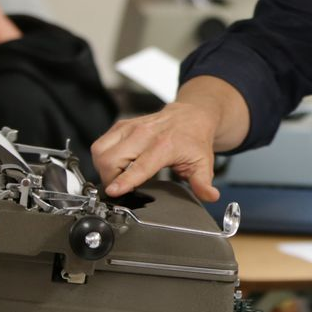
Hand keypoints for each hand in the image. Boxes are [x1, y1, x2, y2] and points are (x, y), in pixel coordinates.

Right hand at [91, 101, 221, 200]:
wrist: (191, 115)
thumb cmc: (194, 140)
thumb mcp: (203, 163)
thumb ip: (203, 183)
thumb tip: (210, 196)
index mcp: (164, 146)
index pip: (139, 166)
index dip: (124, 180)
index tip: (113, 191)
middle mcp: (143, 134)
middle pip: (111, 158)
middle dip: (109, 178)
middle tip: (118, 188)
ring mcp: (130, 127)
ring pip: (100, 149)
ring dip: (102, 168)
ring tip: (115, 177)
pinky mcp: (121, 125)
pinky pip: (101, 143)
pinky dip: (103, 156)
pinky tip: (115, 164)